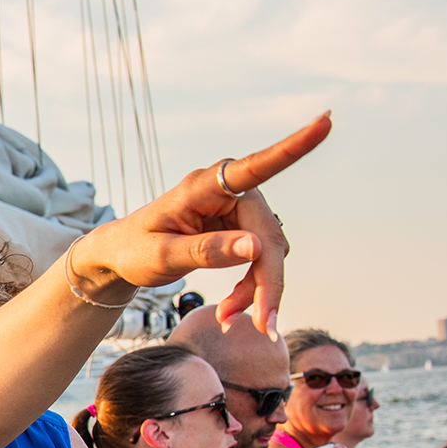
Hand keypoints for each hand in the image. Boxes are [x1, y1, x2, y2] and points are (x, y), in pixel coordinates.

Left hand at [67, 114, 330, 334]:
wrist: (121, 254)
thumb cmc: (134, 249)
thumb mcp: (162, 256)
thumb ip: (207, 251)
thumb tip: (257, 247)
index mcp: (205, 186)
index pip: (256, 166)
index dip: (294, 147)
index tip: (325, 122)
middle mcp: (228, 191)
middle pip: (269, 235)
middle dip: (267, 282)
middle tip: (263, 325)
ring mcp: (237, 209)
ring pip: (269, 253)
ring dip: (257, 289)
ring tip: (230, 317)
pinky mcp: (240, 228)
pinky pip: (260, 260)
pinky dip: (251, 288)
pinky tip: (234, 310)